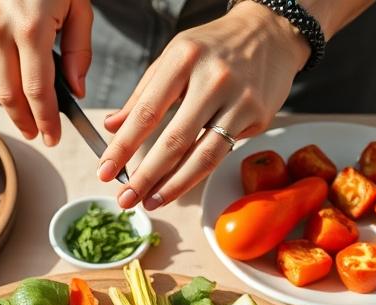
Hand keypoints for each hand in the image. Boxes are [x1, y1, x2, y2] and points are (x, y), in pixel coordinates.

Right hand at [0, 0, 92, 145]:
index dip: (46, 121)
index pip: (37, 92)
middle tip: (39, 133)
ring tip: (26, 110)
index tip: (53, 138)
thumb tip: (75, 90)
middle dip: (26, 121)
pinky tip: (9, 79)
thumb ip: (79, 50)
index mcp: (31, 28)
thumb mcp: (77, 5)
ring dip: (9, 104)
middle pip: (10, 97)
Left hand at [99, 2, 308, 209]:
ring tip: (151, 201)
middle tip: (125, 198)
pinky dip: (197, 173)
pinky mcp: (258, 117)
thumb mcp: (173, 56)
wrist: (270, 32)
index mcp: (184, 59)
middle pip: (175, 140)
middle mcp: (214, 79)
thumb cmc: (214, 46)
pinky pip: (223, 153)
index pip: (147, 112)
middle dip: (146, 176)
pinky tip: (178, 186)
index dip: (123, 146)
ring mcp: (240, 100)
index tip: (105, 170)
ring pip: (203, 156)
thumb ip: (142, 94)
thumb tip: (113, 127)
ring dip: (173, 186)